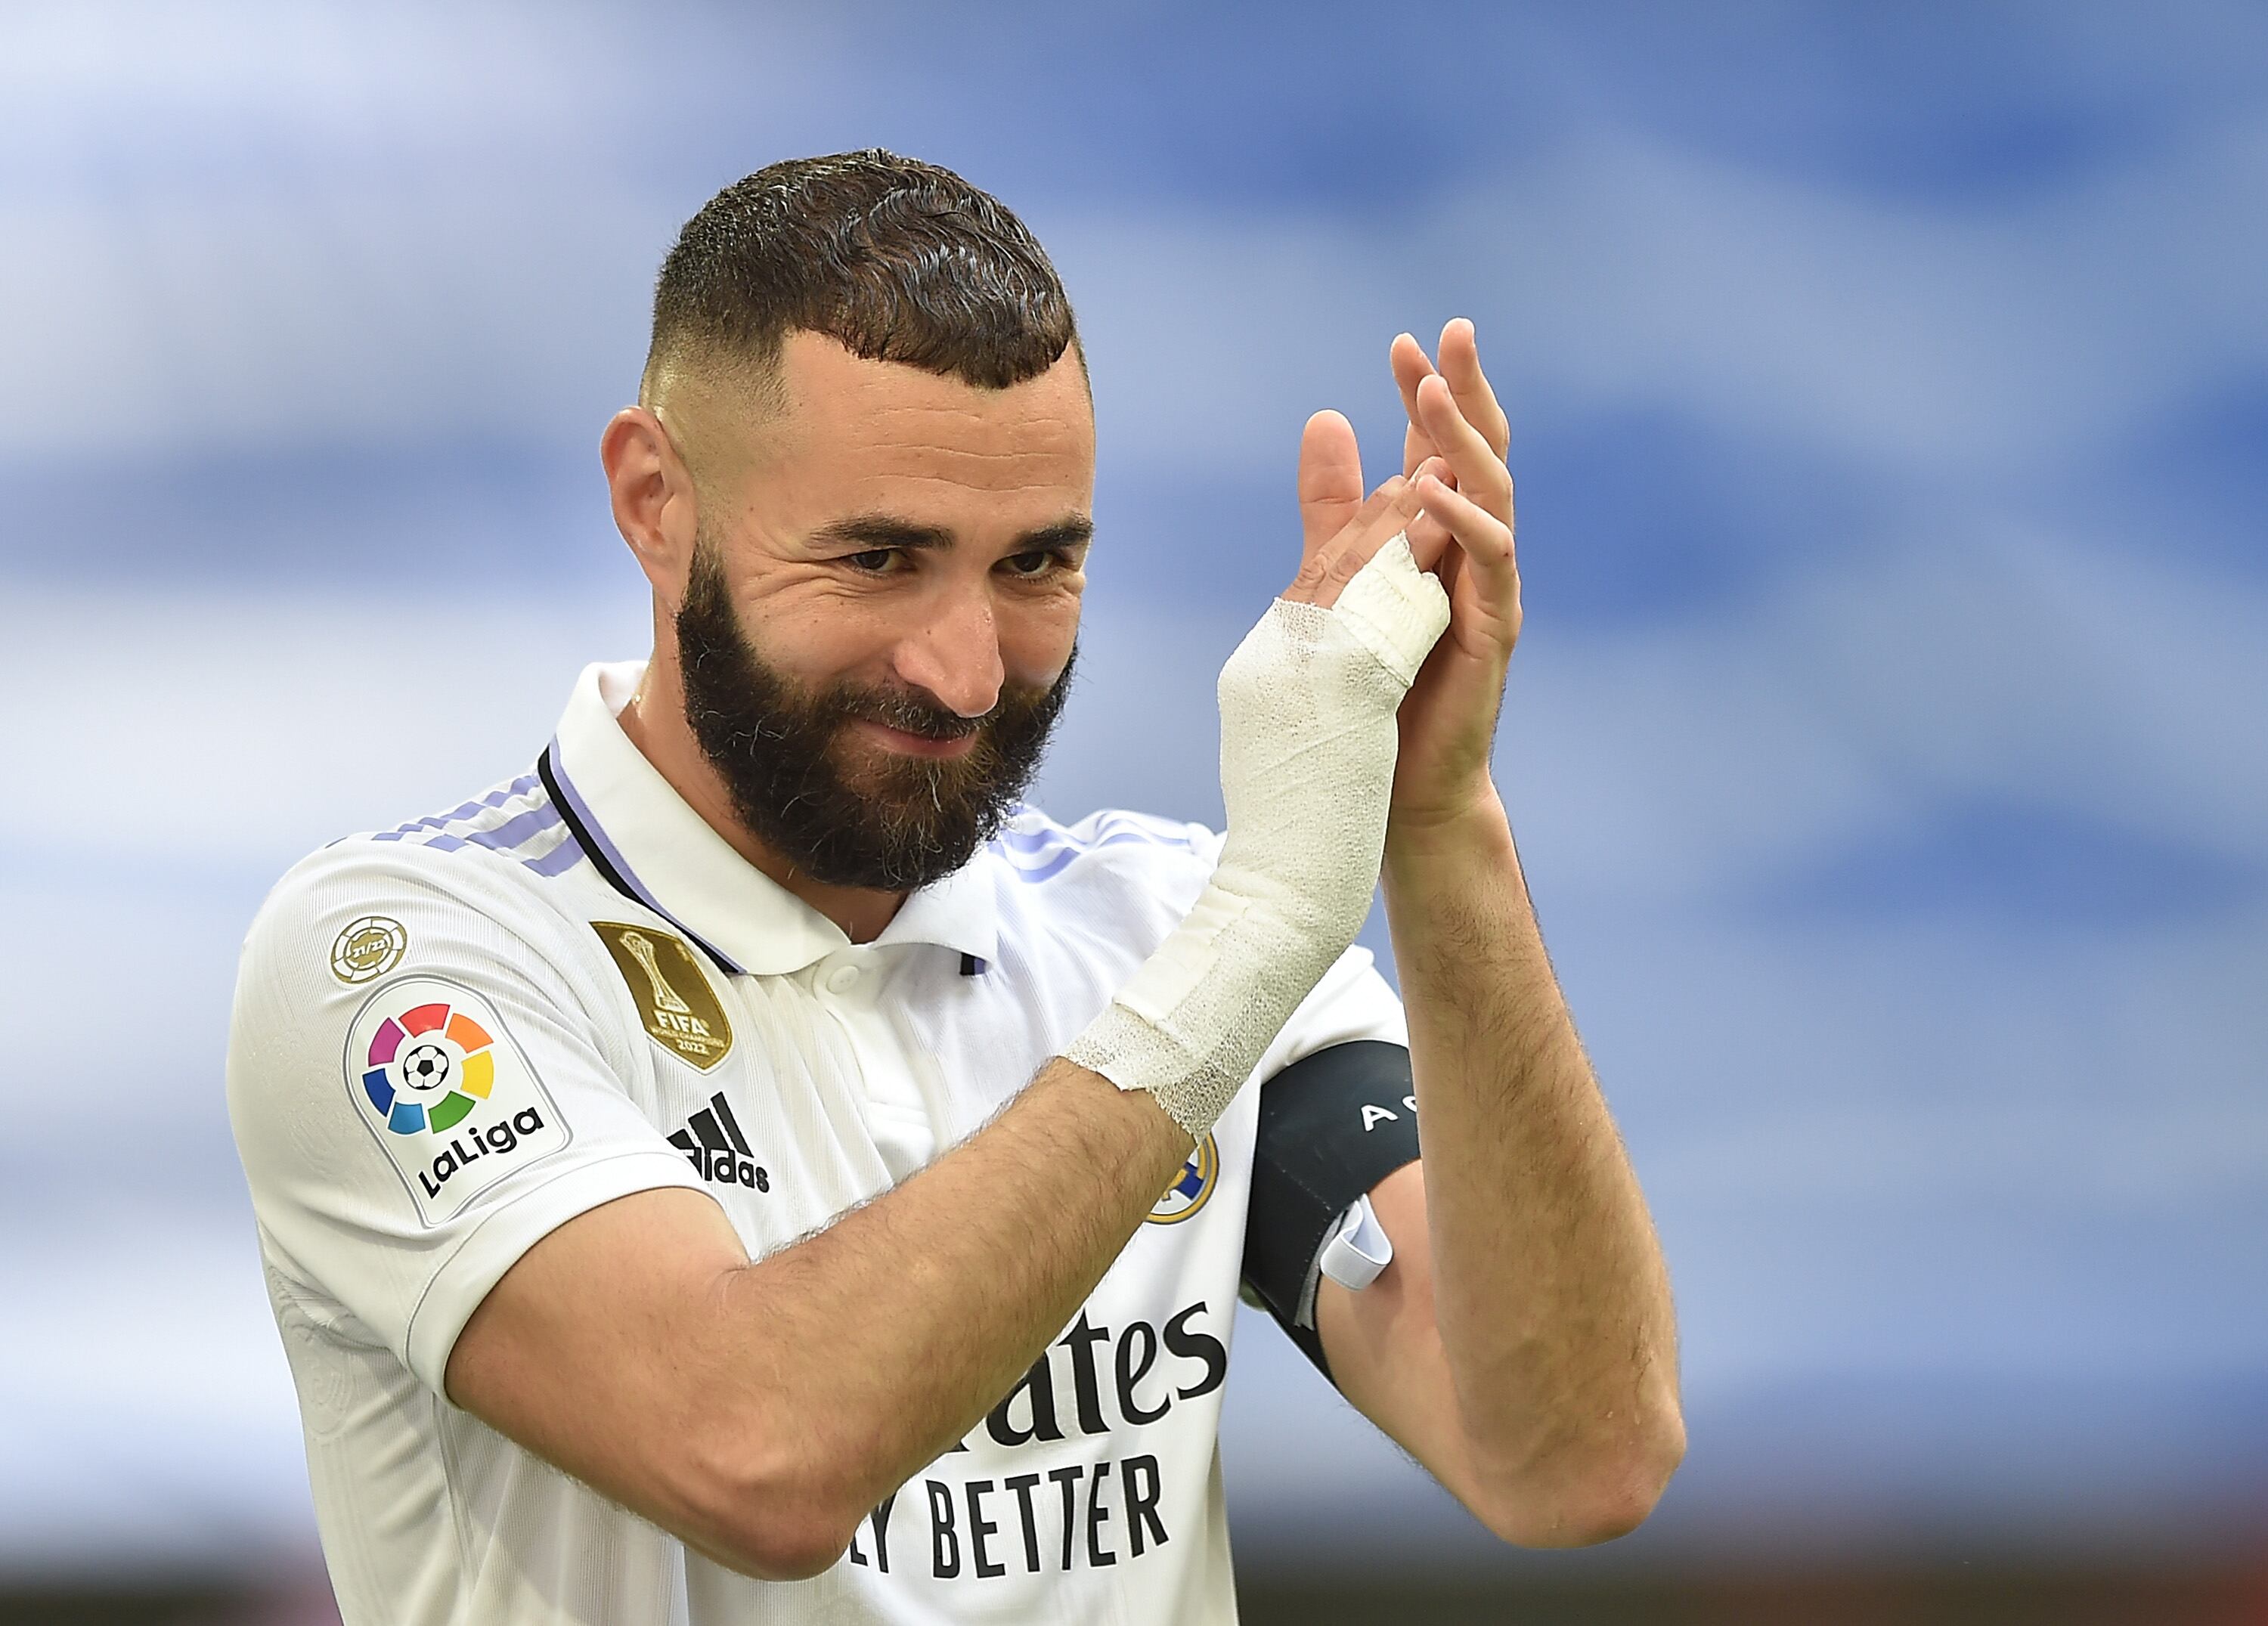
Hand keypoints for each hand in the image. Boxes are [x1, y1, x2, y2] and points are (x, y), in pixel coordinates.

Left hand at [1388, 318, 1519, 828]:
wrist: (1398, 782)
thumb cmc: (1377, 684)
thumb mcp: (1342, 576)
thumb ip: (1337, 506)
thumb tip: (1326, 417)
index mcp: (1434, 535)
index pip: (1434, 449)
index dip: (1423, 395)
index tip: (1402, 345)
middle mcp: (1468, 551)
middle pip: (1477, 457)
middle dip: (1464, 395)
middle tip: (1453, 336)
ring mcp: (1487, 586)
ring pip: (1490, 497)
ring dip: (1462, 446)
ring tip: (1434, 397)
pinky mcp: (1494, 627)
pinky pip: (1491, 563)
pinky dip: (1467, 524)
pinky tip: (1438, 494)